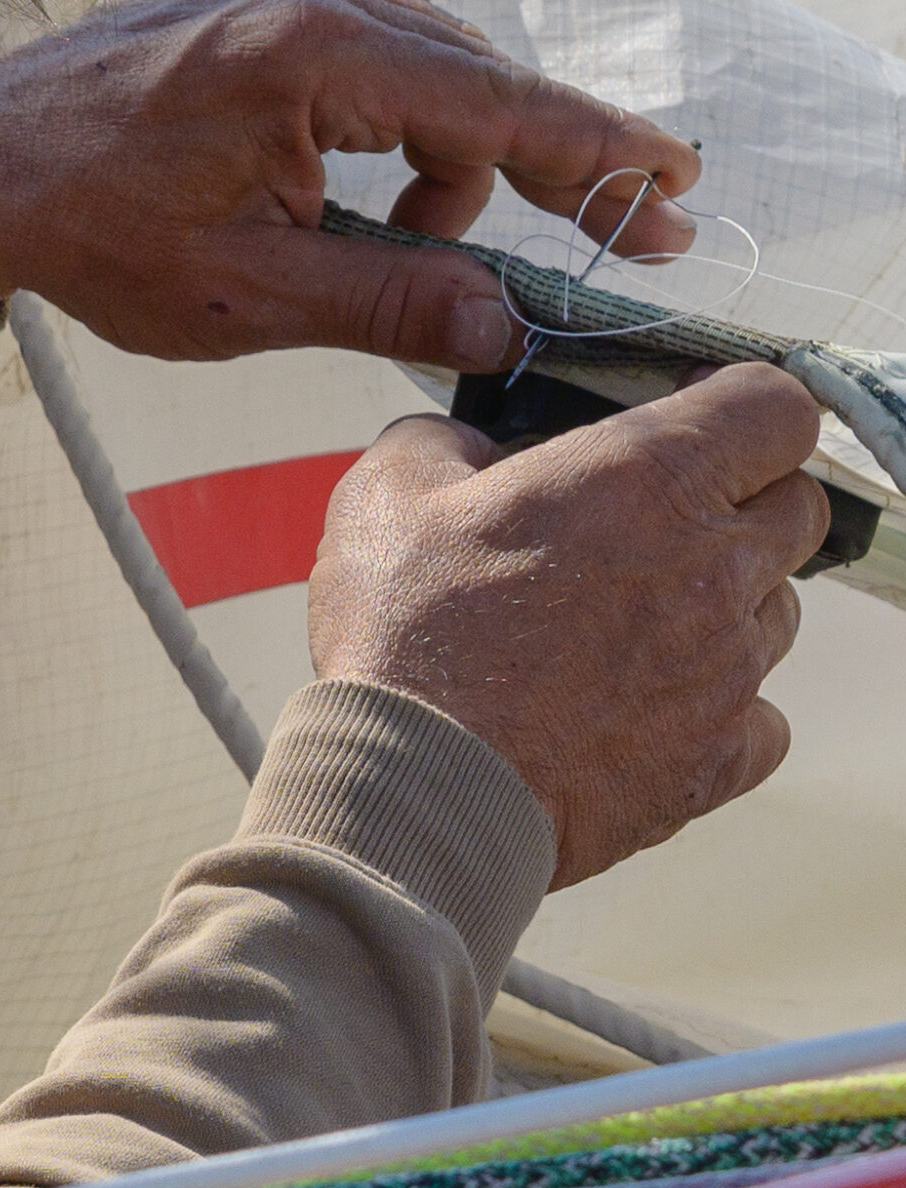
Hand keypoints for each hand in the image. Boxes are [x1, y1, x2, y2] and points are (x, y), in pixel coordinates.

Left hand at [0, 0, 700, 371]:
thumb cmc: (86, 233)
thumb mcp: (244, 297)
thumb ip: (389, 300)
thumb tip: (506, 321)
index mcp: (303, 60)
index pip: (495, 106)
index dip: (595, 158)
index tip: (670, 195)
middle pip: (470, 69)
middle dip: (525, 163)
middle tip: (542, 248)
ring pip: (428, 22)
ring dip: (445, 117)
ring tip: (399, 208)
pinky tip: (373, 80)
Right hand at [306, 365, 829, 886]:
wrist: (413, 784)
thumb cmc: (405, 636)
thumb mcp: (387, 489)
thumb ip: (446, 442)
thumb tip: (467, 450)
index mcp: (647, 478)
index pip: (776, 407)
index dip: (740, 403)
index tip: (699, 414)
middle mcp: (711, 566)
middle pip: (798, 507)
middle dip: (743, 498)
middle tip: (658, 519)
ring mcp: (726, 669)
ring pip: (778, 612)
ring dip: (725, 603)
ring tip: (630, 622)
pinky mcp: (717, 759)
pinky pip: (763, 721)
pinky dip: (720, 709)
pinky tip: (646, 705)